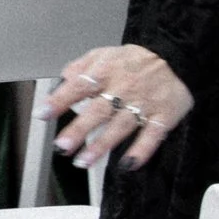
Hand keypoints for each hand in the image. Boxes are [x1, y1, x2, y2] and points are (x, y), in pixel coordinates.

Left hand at [53, 43, 190, 171]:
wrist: (175, 57)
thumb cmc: (133, 61)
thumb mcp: (103, 54)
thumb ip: (80, 68)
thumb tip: (60, 81)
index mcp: (106, 71)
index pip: (79, 86)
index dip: (60, 100)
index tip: (43, 114)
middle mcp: (124, 88)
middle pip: (99, 111)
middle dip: (79, 129)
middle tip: (62, 146)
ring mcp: (145, 103)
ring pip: (121, 126)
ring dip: (102, 145)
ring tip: (83, 161)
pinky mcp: (164, 116)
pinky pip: (152, 135)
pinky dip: (141, 151)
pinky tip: (128, 164)